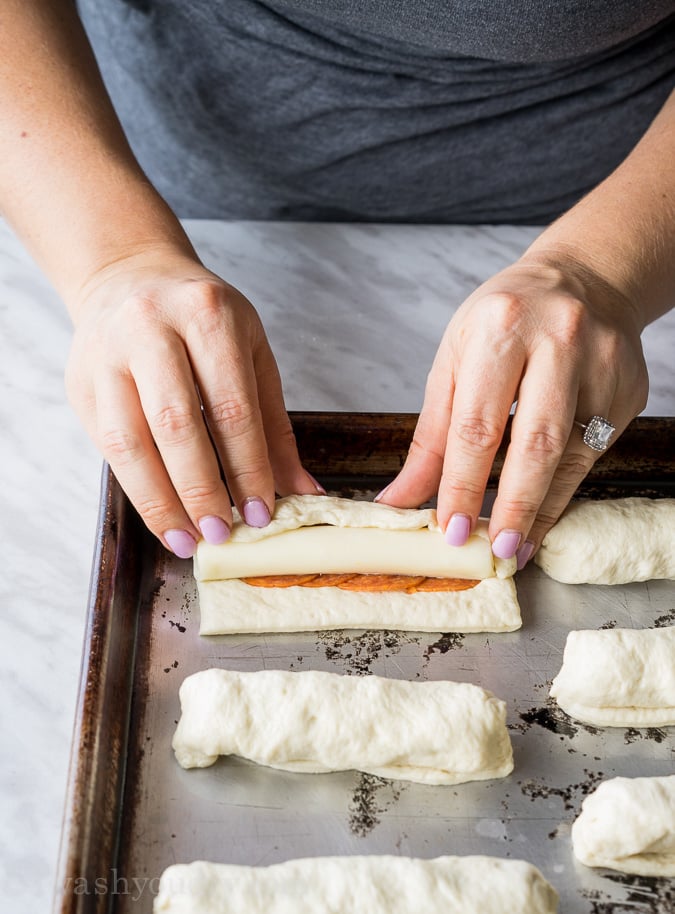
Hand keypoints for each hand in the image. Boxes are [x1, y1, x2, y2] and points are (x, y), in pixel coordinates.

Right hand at [65, 246, 320, 555]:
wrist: (129, 276)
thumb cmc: (201, 320)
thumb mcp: (251, 353)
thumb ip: (273, 424)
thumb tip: (302, 491)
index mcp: (206, 315)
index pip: (231, 405)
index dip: (247, 466)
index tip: (261, 512)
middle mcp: (149, 328)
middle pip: (176, 424)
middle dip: (201, 489)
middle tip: (221, 533)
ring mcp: (106, 354)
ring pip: (130, 441)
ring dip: (161, 501)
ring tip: (187, 539)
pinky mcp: (81, 383)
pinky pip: (107, 447)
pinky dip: (136, 489)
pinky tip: (162, 516)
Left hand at [377, 252, 648, 566]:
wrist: (583, 280)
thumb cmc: (505, 321)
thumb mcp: (455, 360)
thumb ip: (430, 435)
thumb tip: (401, 499)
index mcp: (501, 328)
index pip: (478, 423)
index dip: (464, 484)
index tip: (450, 527)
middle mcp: (558, 341)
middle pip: (535, 443)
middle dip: (513, 505)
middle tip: (495, 550)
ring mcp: (602, 365)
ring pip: (570, 455)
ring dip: (540, 508)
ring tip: (517, 544)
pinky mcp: (628, 390)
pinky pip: (591, 454)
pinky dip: (563, 490)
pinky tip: (541, 512)